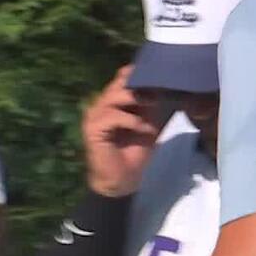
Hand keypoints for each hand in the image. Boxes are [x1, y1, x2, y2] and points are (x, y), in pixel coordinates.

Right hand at [81, 65, 162, 197]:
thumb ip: (152, 105)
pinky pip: (112, 116)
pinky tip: (142, 128)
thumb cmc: (136, 152)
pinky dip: (130, 120)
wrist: (123, 180)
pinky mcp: (92, 129)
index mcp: (113, 101)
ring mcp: (94, 116)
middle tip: (158, 91)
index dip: (139, 74)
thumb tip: (163, 86)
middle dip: (139, 85)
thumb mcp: (149, 123)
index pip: (122, 77)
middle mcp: (101, 104)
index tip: (159, 76)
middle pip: (118, 82)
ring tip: (152, 107)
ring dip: (135, 100)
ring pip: (114, 95)